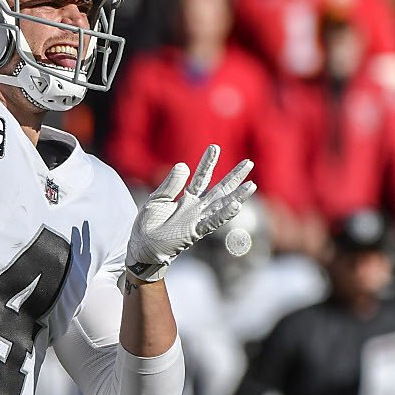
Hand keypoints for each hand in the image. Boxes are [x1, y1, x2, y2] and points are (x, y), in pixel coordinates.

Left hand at [126, 145, 255, 281]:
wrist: (142, 247)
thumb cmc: (148, 225)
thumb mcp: (157, 198)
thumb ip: (171, 184)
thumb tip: (184, 165)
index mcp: (186, 199)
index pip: (201, 177)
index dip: (208, 163)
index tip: (215, 147)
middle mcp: (196, 208)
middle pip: (219, 189)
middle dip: (233, 177)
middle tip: (248, 163)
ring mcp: (197, 220)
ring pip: (221, 205)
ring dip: (237, 196)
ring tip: (252, 185)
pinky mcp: (194, 232)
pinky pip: (213, 222)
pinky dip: (224, 214)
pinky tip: (236, 205)